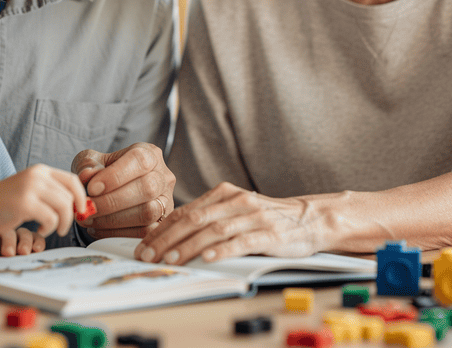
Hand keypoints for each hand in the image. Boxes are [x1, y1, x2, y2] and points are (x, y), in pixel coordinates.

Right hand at [0, 164, 87, 237]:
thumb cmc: (7, 202)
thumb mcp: (31, 189)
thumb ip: (51, 192)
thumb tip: (79, 203)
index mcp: (41, 170)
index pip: (72, 180)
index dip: (81, 196)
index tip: (81, 210)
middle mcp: (37, 175)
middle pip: (69, 196)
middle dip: (70, 215)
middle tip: (61, 227)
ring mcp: (31, 188)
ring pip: (64, 207)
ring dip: (61, 223)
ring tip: (50, 229)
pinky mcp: (25, 203)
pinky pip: (51, 218)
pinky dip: (50, 228)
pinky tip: (40, 230)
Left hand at [0, 226, 45, 258]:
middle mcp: (3, 231)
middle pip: (8, 232)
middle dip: (9, 242)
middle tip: (9, 253)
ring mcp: (17, 235)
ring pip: (23, 233)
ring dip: (24, 242)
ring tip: (24, 252)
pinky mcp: (30, 241)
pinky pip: (36, 238)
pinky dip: (38, 242)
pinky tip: (37, 249)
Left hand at [71, 143, 174, 238]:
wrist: (112, 190)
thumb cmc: (104, 172)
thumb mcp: (93, 161)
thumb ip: (88, 164)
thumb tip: (87, 175)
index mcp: (150, 154)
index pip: (139, 160)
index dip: (116, 175)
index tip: (92, 188)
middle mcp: (163, 177)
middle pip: (147, 188)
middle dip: (112, 201)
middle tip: (88, 207)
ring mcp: (166, 201)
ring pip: (148, 213)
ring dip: (113, 219)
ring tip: (89, 218)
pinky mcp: (161, 224)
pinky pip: (144, 232)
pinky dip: (117, 233)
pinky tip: (98, 228)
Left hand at [134, 182, 323, 264]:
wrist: (308, 218)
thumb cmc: (265, 217)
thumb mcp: (234, 210)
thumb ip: (208, 218)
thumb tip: (170, 235)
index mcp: (223, 194)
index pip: (185, 211)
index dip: (161, 229)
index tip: (143, 245)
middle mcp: (235, 201)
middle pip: (194, 220)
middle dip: (167, 238)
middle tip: (148, 255)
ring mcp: (252, 216)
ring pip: (213, 231)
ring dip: (189, 246)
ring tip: (171, 258)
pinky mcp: (269, 233)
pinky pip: (242, 241)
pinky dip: (223, 249)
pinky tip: (209, 258)